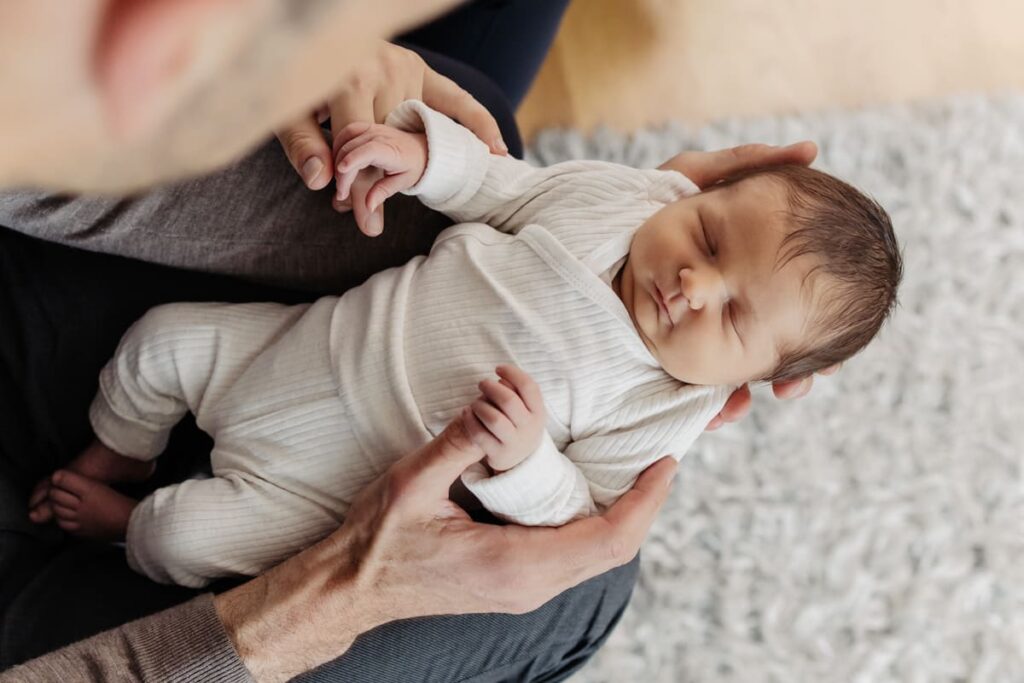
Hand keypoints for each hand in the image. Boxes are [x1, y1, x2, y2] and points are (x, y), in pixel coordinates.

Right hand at [216, 412, 676, 681]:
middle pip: (613, 552)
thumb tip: (494, 401)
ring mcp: (523, 590)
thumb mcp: (415, 483)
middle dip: (645, 507)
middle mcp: (529, 585)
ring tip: (638, 476)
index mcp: (514, 563)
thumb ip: (461, 441)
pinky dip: (597, 527)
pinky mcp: (514, 585)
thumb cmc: (378, 541)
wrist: (351, 590)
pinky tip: (594, 497)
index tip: (667, 464)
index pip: (607, 537)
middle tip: (662, 463)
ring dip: (624, 518)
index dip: (645, 501)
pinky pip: (575, 559)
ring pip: (597, 559)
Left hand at [275, 41, 506, 226]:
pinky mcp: (421, 68)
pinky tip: (497, 150)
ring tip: (403, 184)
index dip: (356, 181)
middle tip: (365, 210)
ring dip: (408, 157)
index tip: (359, 217)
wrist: (311, 33)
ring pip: (416, 131)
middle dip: (377, 176)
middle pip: (391, 142)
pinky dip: (479, 124)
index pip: (360, 143)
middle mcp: (383, 70)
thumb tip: (322, 181)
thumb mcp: (286, 111)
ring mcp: (407, 68)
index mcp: (347, 78)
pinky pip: (458, 99)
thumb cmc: (295, 80)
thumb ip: (304, 146)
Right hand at [332, 122, 426, 233]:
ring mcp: (372, 128)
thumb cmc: (412, 167)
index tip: (340, 173)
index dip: (353, 160)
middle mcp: (380, 136)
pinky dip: (338, 145)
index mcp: (392, 151)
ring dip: (337, 158)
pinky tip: (338, 162)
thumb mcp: (402, 182)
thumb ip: (383, 192)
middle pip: (352, 149)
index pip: (369, 151)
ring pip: (346, 139)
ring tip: (340, 179)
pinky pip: (347, 132)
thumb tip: (368, 206)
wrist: (421, 148)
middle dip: (341, 172)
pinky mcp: (366, 126)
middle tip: (342, 193)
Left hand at [462, 365, 546, 471]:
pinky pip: (479, 435)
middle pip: (509, 401)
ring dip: (479, 406)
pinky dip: (470, 421)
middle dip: (491, 388)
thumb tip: (503, 378)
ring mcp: (515, 443)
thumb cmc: (518, 422)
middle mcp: (530, 428)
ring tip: (474, 403)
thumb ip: (517, 390)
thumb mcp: (525, 408)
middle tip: (482, 384)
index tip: (498, 368)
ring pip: (494, 419)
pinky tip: (466, 413)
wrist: (518, 457)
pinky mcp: (499, 455)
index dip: (512, 373)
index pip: (529, 387)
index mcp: (538, 412)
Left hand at [659, 140, 833, 429]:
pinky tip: (708, 410)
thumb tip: (808, 153)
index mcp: (735, 281)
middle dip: (781, 374)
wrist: (585, 223)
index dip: (812, 339)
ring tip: (739, 404)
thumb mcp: (694, 173)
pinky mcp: (654, 348)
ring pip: (721, 376)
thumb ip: (745, 163)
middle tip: (792, 386)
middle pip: (759, 352)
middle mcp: (716, 311)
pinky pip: (679, 384)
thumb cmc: (646, 196)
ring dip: (735, 397)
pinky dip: (697, 403)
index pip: (783, 312)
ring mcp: (686, 332)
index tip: (824, 358)